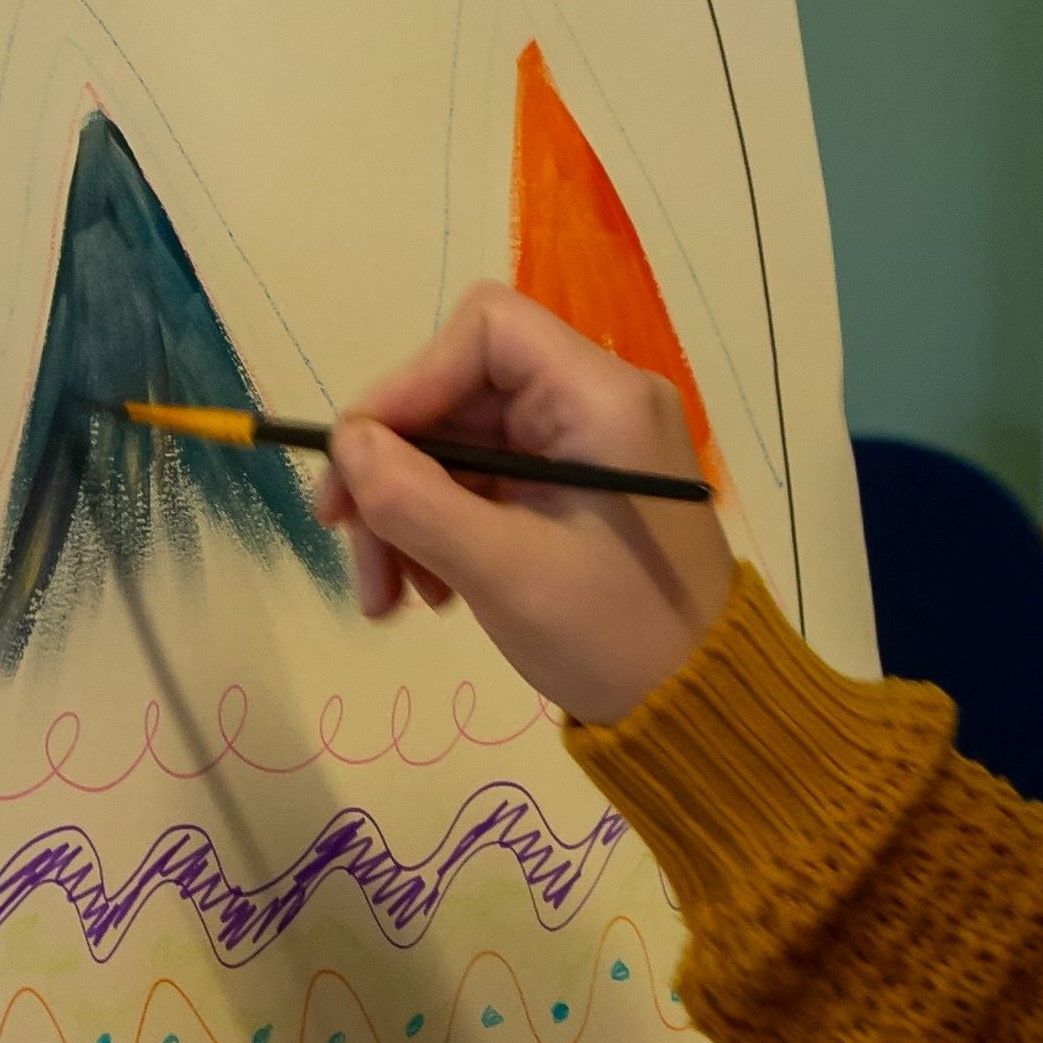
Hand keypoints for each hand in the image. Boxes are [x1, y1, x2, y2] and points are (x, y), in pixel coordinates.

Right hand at [316, 286, 734, 728]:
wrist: (695, 711)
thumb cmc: (614, 635)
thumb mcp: (503, 572)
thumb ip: (415, 500)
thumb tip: (347, 444)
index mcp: (600, 398)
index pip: (486, 330)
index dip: (410, 381)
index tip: (360, 454)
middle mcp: (594, 404)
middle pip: (460, 395)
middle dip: (395, 470)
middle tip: (346, 541)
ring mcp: (580, 450)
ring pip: (460, 447)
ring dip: (407, 513)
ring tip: (387, 599)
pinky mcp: (568, 493)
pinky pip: (483, 487)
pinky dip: (441, 532)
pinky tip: (428, 594)